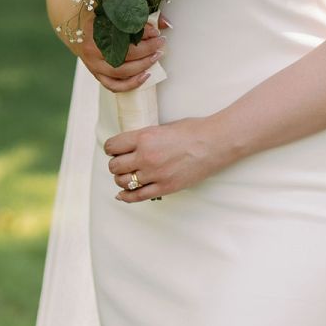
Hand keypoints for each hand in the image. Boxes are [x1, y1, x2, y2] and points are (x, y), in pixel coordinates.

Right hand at [54, 0, 169, 91]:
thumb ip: (141, 18)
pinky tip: (145, 76)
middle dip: (147, 49)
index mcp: (96, 30)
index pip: (124, 33)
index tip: (156, 31)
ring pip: (121, 71)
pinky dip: (131, 84)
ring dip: (143, 66)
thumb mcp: (116, 14)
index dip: (144, 33)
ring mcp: (93, 64)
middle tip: (160, 43)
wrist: (76, 31)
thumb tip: (166, 23)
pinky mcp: (96, 75)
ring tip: (156, 57)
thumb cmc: (99, 21)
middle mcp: (93, 49)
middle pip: (125, 54)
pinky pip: (114, 86)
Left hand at [104, 114, 222, 202]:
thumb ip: (144, 137)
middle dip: (116, 165)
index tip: (114, 150)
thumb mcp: (162, 128)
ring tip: (127, 175)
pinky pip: (137, 197)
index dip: (111, 149)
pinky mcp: (164, 188)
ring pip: (123, 182)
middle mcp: (145, 157)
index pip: (112, 146)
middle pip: (115, 166)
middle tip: (122, 163)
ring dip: (121, 179)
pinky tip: (122, 194)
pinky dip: (125, 196)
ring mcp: (155, 174)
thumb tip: (129, 146)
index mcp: (144, 137)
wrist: (214, 143)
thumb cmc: (192, 131)